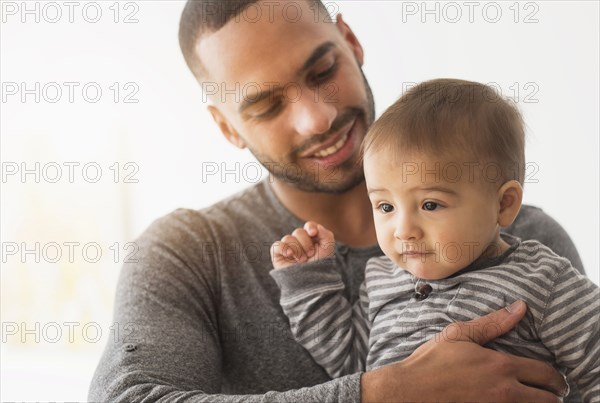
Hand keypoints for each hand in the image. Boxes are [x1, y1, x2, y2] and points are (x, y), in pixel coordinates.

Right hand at [271, 221, 334, 268]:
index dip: (310, 227)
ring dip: (297, 250)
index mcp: (311, 239)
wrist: (311, 283)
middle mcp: (299, 242)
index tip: (313, 233)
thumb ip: (326, 234)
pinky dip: (283, 248)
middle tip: (310, 255)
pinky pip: (276, 245)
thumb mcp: (328, 249)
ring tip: (302, 261)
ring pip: (288, 238)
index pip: (309, 226)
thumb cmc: (320, 266)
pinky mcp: (278, 254)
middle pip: (298, 232)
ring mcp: (288, 247)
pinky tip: (290, 255)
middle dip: (306, 243)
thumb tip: (316, 227)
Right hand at [361, 300, 567, 401]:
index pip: (547, 374)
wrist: (410, 392)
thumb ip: (493, 323)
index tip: (554, 380)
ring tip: (531, 399)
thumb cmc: (432, 363)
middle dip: (553, 395)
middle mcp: (506, 393)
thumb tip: (520, 307)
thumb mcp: (459, 335)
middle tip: (548, 393)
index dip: (556, 378)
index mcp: (502, 367)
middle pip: (549, 400)